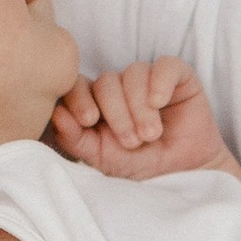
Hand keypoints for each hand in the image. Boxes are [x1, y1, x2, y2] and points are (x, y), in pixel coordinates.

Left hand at [54, 58, 229, 180]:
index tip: (88, 120)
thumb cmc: (141, 165)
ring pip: (133, 74)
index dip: (79, 98)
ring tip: (150, 135)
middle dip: (116, 112)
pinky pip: (164, 66)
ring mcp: (147, 79)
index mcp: (96, 102)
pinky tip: (160, 104)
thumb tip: (56, 114)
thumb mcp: (103, 158)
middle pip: (106, 81)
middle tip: (131, 141)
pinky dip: (159, 83)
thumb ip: (76, 139)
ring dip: (139, 107)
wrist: (185, 174)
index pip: (78, 85)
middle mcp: (120, 87)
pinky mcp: (177, 76)